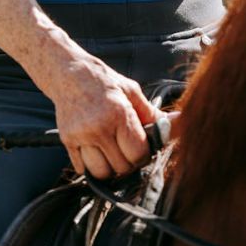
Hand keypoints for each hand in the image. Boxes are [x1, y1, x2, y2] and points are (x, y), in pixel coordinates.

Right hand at [43, 51, 161, 178]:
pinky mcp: (66, 140)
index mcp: (118, 113)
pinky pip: (82, 169)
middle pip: (121, 167)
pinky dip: (91, 166)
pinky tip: (96, 152)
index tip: (141, 148)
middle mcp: (98, 127)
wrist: (68, 73)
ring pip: (100, 173)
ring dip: (109, 168)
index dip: (143, 155)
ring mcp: (80, 135)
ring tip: (111, 154)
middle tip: (126, 150)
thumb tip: (179, 122)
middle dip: (128, 163)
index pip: (137, 153)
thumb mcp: (131, 91)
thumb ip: (152, 113)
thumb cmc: (104, 82)